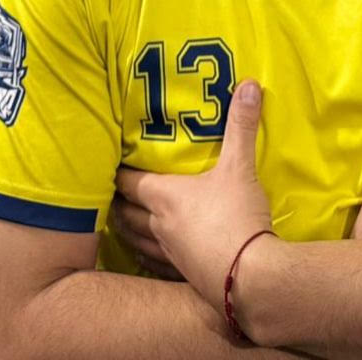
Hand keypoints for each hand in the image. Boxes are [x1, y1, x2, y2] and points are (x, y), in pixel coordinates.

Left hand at [115, 79, 272, 309]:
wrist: (250, 277)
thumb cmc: (237, 217)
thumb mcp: (240, 166)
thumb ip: (241, 126)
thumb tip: (248, 84)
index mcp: (164, 197)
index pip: (129, 182)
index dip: (118, 172)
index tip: (111, 163)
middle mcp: (157, 225)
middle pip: (125, 211)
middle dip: (119, 200)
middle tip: (114, 190)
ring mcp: (167, 254)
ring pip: (135, 239)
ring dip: (127, 227)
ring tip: (125, 218)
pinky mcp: (181, 276)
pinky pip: (154, 263)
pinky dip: (146, 255)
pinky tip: (149, 255)